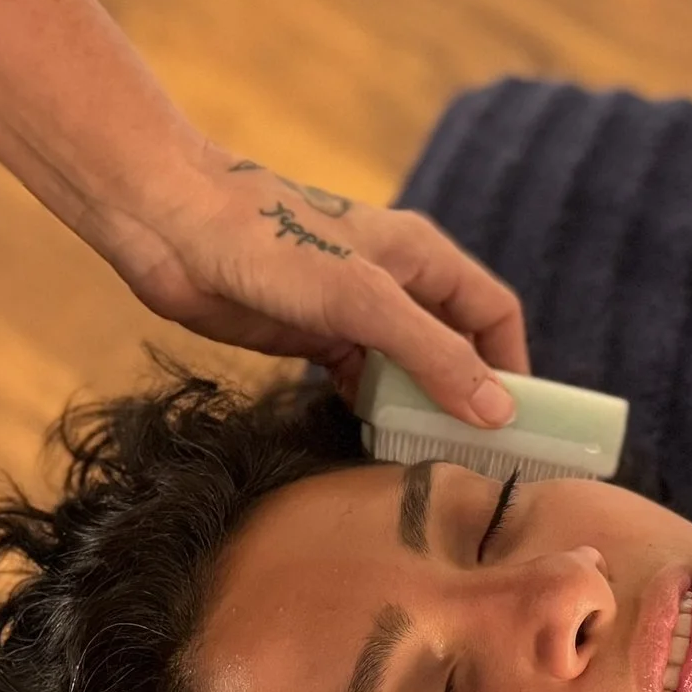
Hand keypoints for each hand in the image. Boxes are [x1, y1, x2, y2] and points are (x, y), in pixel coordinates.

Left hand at [97, 145, 529, 427]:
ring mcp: (349, 311)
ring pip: (404, 369)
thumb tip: (498, 411)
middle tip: (476, 462)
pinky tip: (372, 446)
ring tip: (428, 465)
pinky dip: (371, 411)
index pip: (492, 313)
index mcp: (420, 256)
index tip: (519, 427)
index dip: (513, 366)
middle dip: (467, 397)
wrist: (171, 226)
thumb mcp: (361, 300)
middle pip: (452, 345)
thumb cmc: (268, 242)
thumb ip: (431, 355)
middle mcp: (393, 282)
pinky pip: (357, 381)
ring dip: (417, 410)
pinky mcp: (307, 336)